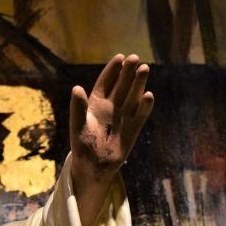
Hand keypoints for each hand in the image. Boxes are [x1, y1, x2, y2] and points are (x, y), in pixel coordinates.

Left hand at [69, 54, 153, 225]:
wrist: (92, 168)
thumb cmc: (82, 146)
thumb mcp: (78, 125)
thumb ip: (77, 107)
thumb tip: (76, 87)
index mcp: (95, 105)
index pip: (104, 84)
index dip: (112, 71)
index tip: (119, 57)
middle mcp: (111, 108)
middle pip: (121, 87)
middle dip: (127, 73)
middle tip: (134, 58)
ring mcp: (123, 118)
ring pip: (132, 97)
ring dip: (138, 84)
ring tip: (144, 69)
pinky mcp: (132, 130)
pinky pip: (139, 116)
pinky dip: (144, 106)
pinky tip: (148, 94)